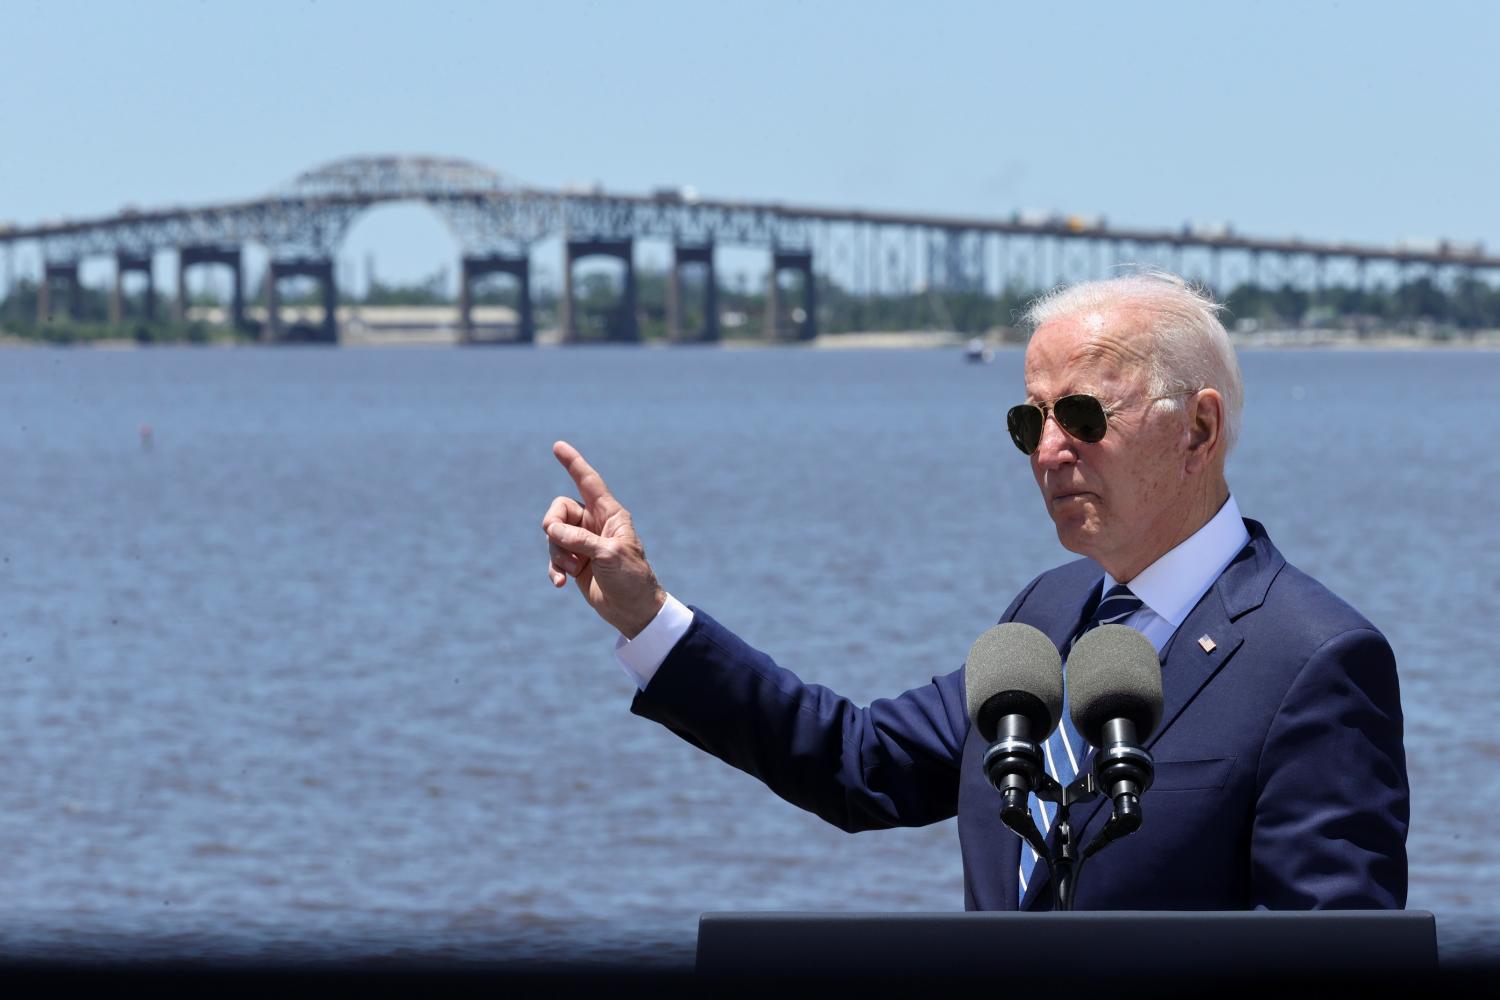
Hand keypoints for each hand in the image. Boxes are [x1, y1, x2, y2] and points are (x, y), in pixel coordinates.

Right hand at [542, 440, 666, 638]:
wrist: (633, 610)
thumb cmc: (630, 578)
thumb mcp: (609, 555)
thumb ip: (580, 540)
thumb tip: (551, 531)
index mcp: (610, 514)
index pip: (588, 482)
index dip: (573, 463)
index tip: (558, 446)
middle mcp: (594, 524)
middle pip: (559, 511)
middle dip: (553, 526)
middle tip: (558, 541)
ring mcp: (583, 543)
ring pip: (553, 536)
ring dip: (558, 554)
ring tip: (575, 571)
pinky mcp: (575, 562)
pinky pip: (553, 557)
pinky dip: (554, 568)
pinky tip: (560, 584)